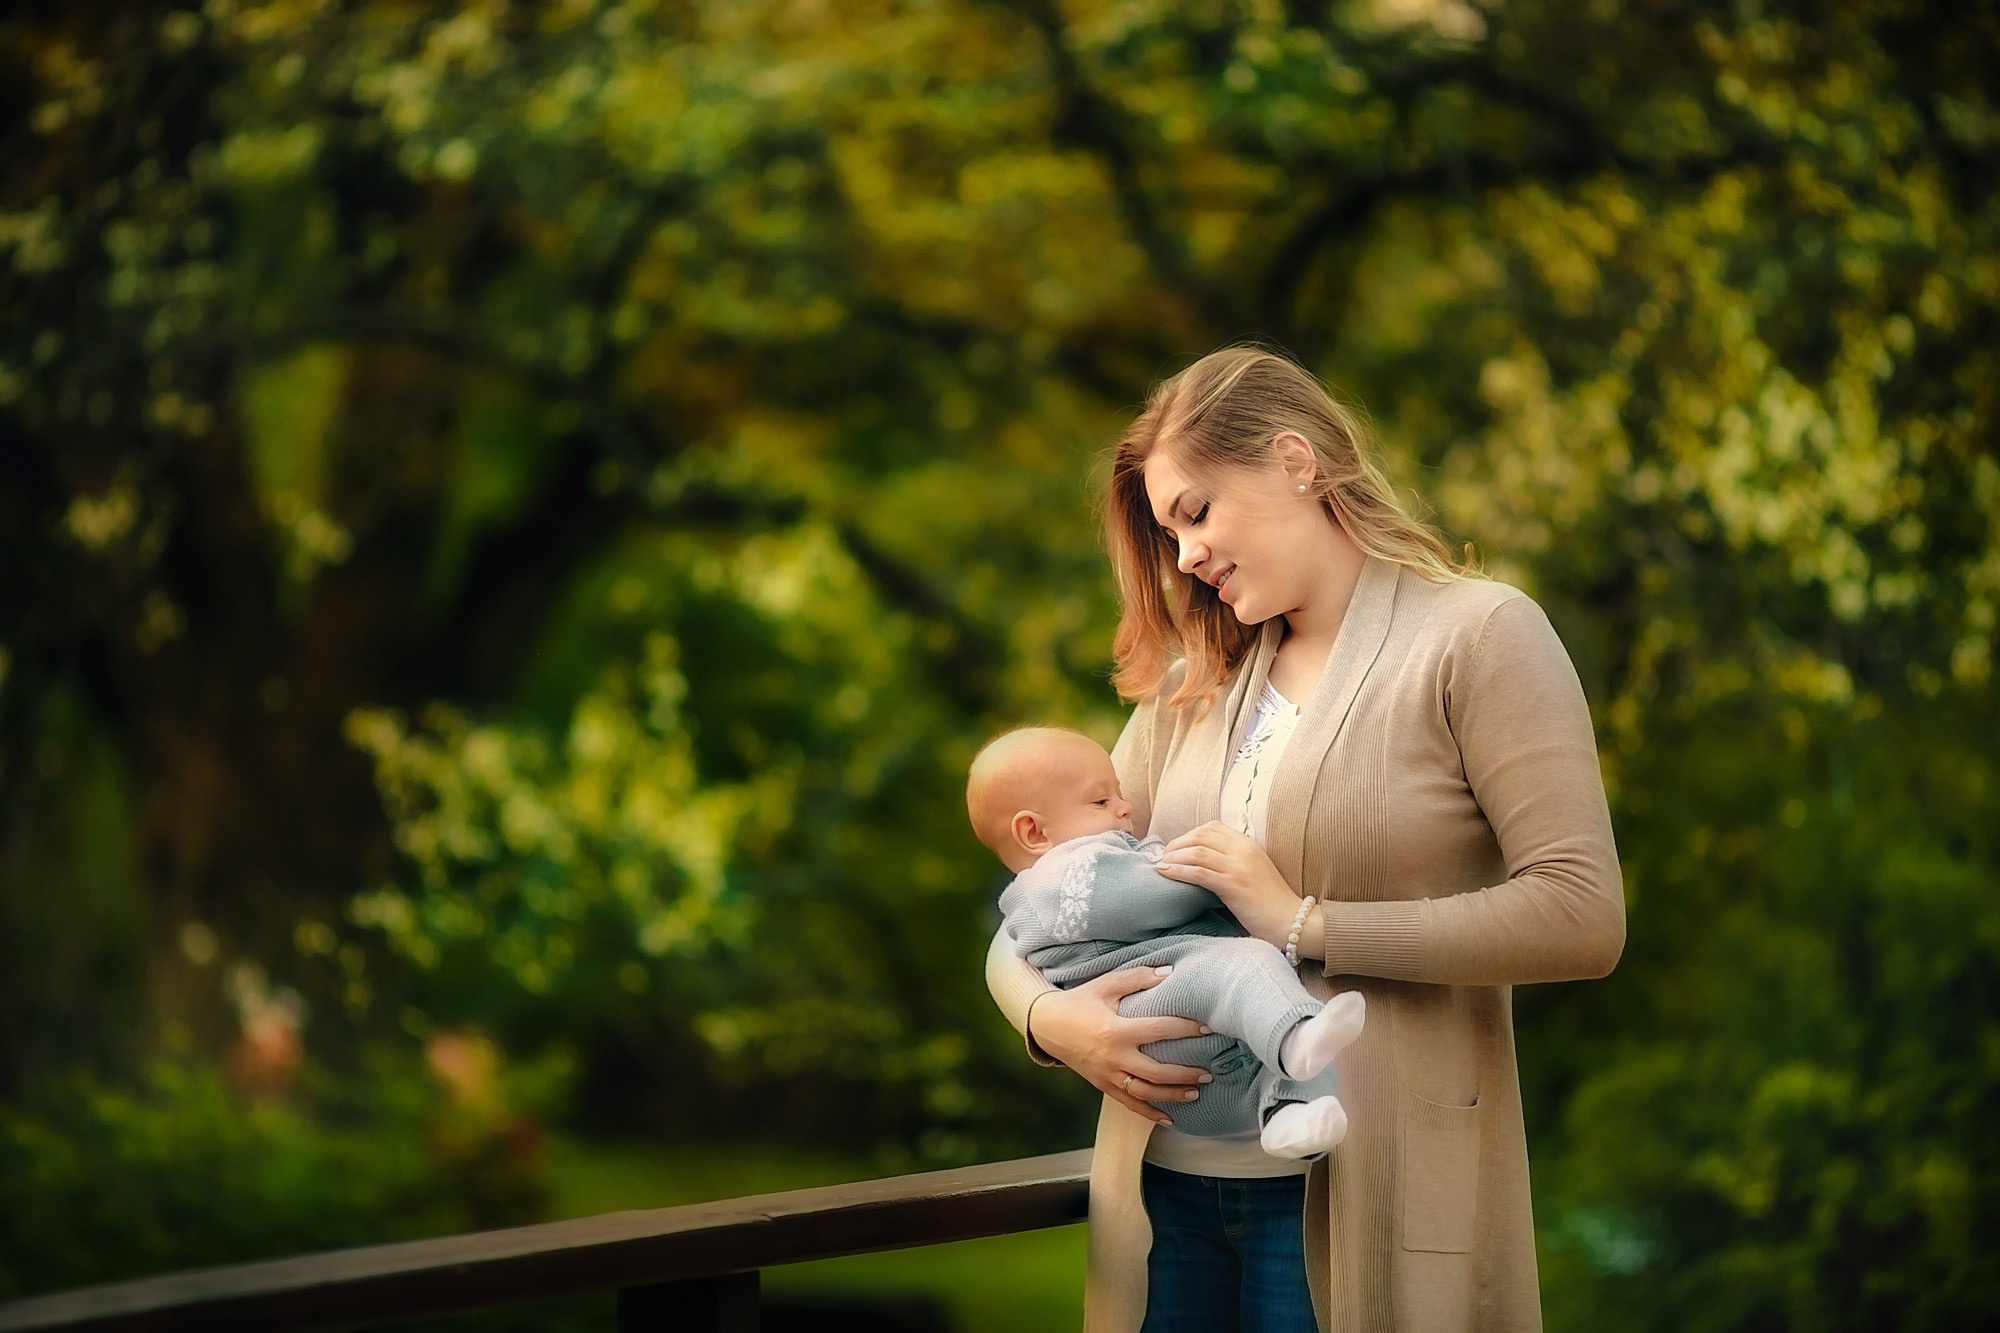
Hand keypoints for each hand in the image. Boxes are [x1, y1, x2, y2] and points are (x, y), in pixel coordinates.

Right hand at [1027, 966, 1212, 1124]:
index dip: (1185, 1029)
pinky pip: (1129, 1104)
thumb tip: (1170, 973)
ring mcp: (1107, 1075)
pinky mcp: (1102, 1086)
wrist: (1047, 1026)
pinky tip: (1170, 1118)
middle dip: (1185, 1073)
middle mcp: (1113, 1057)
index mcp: (1115, 1030)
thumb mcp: (1105, 985)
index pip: (1158, 1031)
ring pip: (1146, 1092)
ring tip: (1196, 1092)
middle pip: (1156, 1071)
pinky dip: (1150, 1113)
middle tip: (1208, 1072)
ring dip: (1173, 1095)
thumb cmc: (1079, 1002)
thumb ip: (1137, 978)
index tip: (1207, 1028)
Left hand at [1158, 821, 1299, 947]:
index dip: (1189, 834)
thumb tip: (1203, 863)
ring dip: (1173, 856)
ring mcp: (1239, 866)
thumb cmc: (1270, 903)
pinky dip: (1178, 871)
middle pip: (1200, 835)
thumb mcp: (1253, 872)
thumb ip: (1232, 863)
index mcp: (1248, 844)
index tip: (1175, 847)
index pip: (1212, 827)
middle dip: (1176, 844)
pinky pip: (1199, 872)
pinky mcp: (1234, 885)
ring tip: (1160, 865)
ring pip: (1196, 851)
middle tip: (1163, 856)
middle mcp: (1243, 850)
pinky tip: (1166, 874)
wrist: (1292, 921)